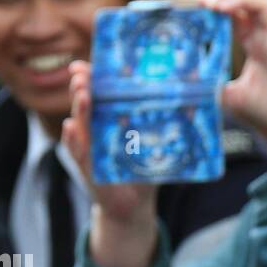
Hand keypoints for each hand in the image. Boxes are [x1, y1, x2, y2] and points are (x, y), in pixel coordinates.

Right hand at [61, 60, 158, 266]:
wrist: (132, 203)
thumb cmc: (142, 168)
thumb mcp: (152, 143)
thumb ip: (165, 124)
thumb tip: (196, 104)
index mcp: (108, 118)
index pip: (97, 92)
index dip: (90, 76)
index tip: (86, 63)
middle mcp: (94, 129)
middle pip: (85, 102)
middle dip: (82, 86)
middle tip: (83, 74)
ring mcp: (87, 146)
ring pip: (79, 122)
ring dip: (78, 107)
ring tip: (81, 93)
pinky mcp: (86, 166)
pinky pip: (76, 151)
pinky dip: (72, 139)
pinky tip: (70, 128)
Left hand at [201, 0, 266, 165]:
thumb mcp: (231, 96)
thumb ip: (213, 86)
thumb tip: (186, 85)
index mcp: (254, 44)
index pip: (235, 16)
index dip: (219, 5)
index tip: (199, 1)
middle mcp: (265, 37)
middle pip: (246, 3)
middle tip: (207, 2)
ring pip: (261, 5)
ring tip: (219, 4)